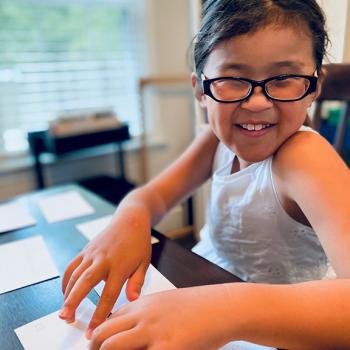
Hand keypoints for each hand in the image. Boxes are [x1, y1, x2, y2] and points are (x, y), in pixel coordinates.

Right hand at [59, 212, 151, 334]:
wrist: (130, 219)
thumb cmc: (139, 242)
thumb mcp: (144, 262)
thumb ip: (137, 282)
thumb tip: (132, 300)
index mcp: (119, 266)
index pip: (108, 294)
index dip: (99, 314)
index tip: (93, 330)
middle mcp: (103, 260)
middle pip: (84, 283)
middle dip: (73, 302)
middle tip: (67, 319)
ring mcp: (92, 254)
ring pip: (74, 275)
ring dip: (66, 294)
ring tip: (64, 312)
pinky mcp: (86, 250)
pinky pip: (72, 266)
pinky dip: (66, 280)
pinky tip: (65, 292)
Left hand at [89, 285, 233, 349]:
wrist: (222, 306)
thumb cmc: (197, 305)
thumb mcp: (166, 303)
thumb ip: (146, 314)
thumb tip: (129, 329)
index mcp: (143, 304)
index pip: (109, 320)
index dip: (97, 337)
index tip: (94, 347)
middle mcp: (144, 315)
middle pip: (104, 333)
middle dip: (93, 349)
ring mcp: (154, 331)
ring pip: (112, 346)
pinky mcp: (169, 347)